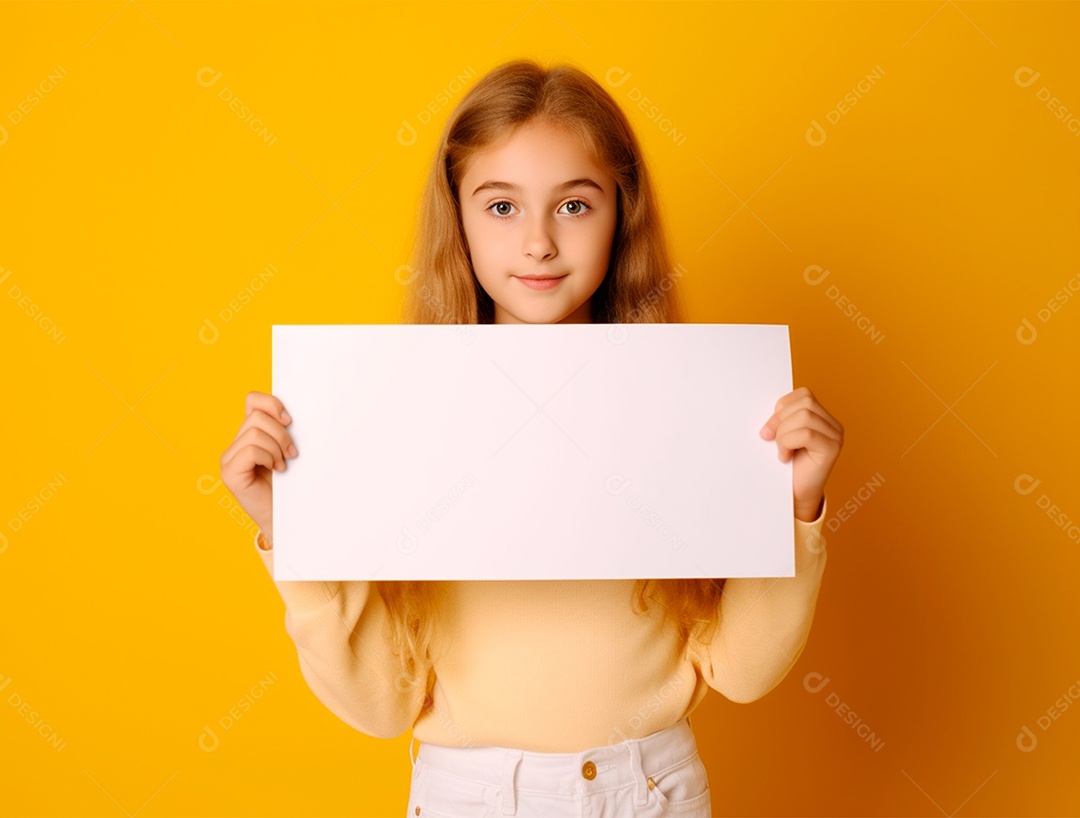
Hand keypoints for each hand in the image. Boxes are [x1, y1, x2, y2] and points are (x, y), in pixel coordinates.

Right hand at [219, 391, 298, 544]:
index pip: (252, 400)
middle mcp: (234, 445)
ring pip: (255, 432)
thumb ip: (282, 430)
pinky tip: (275, 471)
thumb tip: (291, 413)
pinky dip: (268, 458)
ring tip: (282, 465)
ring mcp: (228, 459)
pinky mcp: (229, 473)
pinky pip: (251, 450)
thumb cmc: (290, 485)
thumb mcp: (288, 450)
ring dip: (277, 448)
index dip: (272, 404)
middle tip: (291, 454)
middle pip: (257, 416)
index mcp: (248, 435)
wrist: (288, 517)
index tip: (290, 421)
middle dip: (281, 433)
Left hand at [759, 387, 842, 521]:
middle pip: (804, 403)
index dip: (782, 406)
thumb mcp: (783, 435)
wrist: (795, 495)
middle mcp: (833, 425)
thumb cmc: (788, 466)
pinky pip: (806, 433)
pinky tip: (785, 456)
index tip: (769, 427)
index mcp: (823, 417)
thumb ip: (783, 419)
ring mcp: (836, 436)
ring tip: (781, 450)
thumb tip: (770, 410)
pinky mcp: (832, 449)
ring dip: (783, 433)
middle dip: (779, 419)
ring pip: (804, 416)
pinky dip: (788, 443)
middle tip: (768, 438)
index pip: (803, 395)